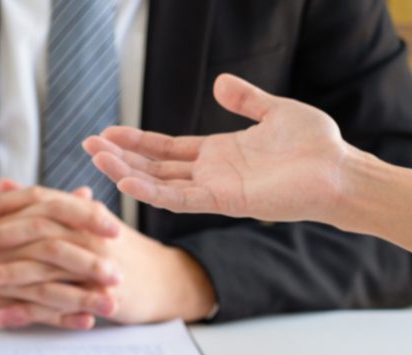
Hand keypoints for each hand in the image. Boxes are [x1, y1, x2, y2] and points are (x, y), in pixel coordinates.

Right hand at [0, 181, 119, 329]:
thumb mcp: (9, 226)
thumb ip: (48, 211)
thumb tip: (86, 195)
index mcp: (7, 219)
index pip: (50, 210)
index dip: (85, 219)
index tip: (116, 230)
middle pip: (49, 247)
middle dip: (88, 261)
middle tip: (119, 273)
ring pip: (43, 283)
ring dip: (80, 295)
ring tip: (111, 302)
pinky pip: (29, 312)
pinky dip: (60, 317)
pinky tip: (85, 321)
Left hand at [0, 186, 215, 324]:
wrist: (165, 280)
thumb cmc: (118, 249)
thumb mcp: (83, 220)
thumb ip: (42, 203)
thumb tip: (5, 184)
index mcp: (83, 210)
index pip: (39, 197)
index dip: (4, 204)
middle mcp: (89, 232)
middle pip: (38, 227)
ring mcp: (97, 264)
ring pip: (46, 265)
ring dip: (8, 272)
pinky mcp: (101, 295)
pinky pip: (58, 303)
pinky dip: (29, 310)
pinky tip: (4, 315)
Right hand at [83, 73, 349, 223]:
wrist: (339, 170)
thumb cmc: (314, 145)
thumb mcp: (274, 111)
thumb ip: (245, 100)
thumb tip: (219, 82)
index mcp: (215, 153)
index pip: (165, 149)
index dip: (135, 142)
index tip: (105, 134)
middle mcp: (208, 173)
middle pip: (153, 165)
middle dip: (120, 156)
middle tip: (87, 145)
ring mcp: (212, 189)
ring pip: (159, 182)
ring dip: (126, 171)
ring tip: (96, 158)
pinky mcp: (222, 201)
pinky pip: (180, 198)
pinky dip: (152, 191)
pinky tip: (126, 181)